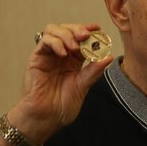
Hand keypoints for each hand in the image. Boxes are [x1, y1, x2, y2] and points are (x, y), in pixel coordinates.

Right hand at [9, 22, 112, 143]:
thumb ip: (94, 71)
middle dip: (78, 29)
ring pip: (54, 30)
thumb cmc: (63, 105)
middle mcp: (61, 55)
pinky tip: (63, 53)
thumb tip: (108, 58)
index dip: (89, 30)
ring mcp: (49, 55)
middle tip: (86, 35)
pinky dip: (55, 42)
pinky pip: (45, 41)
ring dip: (66, 34)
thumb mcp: (83, 86)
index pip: (81, 39)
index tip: (98, 28)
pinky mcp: (37, 58)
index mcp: (74, 61)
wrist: (46, 117)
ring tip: (74, 46)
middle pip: (68, 30)